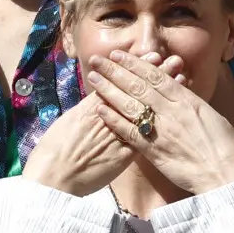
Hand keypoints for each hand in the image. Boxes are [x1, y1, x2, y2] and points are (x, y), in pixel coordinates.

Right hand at [24, 54, 186, 195]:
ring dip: (163, 94)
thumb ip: (85, 111)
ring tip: (179, 76)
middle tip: (172, 59)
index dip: (136, 68)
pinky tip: (175, 111)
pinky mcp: (124, 155)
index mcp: (91, 107)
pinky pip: (146, 135)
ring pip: (145, 109)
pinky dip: (162, 120)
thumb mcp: (68, 123)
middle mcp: (108, 116)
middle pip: (135, 91)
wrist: (55, 177)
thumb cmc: (54, 151)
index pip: (119, 81)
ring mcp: (118, 135)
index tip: (151, 55)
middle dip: (155, 74)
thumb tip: (95, 101)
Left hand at [86, 50, 233, 194]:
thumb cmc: (225, 146)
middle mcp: (171, 111)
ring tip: (93, 78)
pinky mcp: (153, 151)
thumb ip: (190, 102)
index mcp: (186, 100)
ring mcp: (160, 130)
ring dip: (109, 90)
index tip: (118, 54)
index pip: (155, 76)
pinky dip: (114, 119)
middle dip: (115, 71)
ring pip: (129, 104)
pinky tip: (100, 109)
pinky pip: (129, 132)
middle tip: (97, 59)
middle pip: (137, 86)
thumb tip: (179, 89)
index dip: (134, 63)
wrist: (225, 174)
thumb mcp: (210, 115)